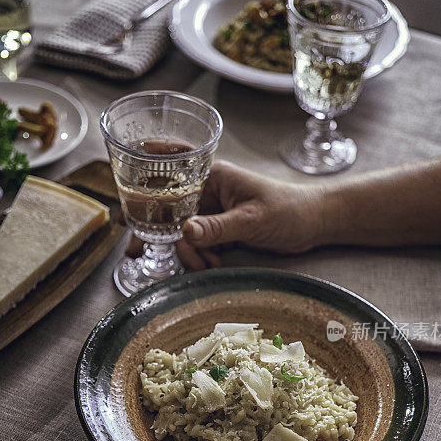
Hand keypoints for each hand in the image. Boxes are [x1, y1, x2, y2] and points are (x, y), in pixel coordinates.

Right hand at [125, 160, 325, 269]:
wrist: (314, 223)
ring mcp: (212, 210)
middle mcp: (207, 190)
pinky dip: (199, 256)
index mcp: (212, 176)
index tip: (126, 216)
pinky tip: (211, 264)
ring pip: (182, 232)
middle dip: (166, 238)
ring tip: (206, 264)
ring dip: (188, 252)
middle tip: (152, 256)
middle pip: (170, 212)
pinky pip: (197, 242)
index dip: (143, 195)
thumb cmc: (290, 209)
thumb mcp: (252, 219)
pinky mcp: (219, 227)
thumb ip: (218, 227)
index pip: (168, 180)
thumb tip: (185, 232)